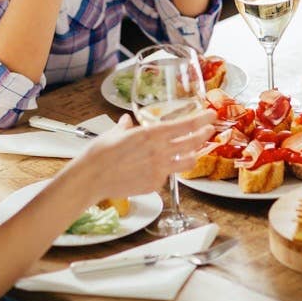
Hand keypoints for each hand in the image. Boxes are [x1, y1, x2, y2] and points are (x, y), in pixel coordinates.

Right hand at [81, 109, 216, 198]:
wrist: (90, 179)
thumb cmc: (99, 154)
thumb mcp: (114, 133)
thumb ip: (125, 127)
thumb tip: (126, 121)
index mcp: (150, 134)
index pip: (184, 125)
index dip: (201, 120)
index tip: (210, 116)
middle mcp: (159, 152)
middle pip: (192, 143)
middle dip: (204, 135)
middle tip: (209, 130)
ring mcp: (159, 170)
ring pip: (187, 162)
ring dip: (193, 154)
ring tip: (195, 150)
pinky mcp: (154, 185)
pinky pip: (168, 176)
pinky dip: (168, 170)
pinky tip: (164, 168)